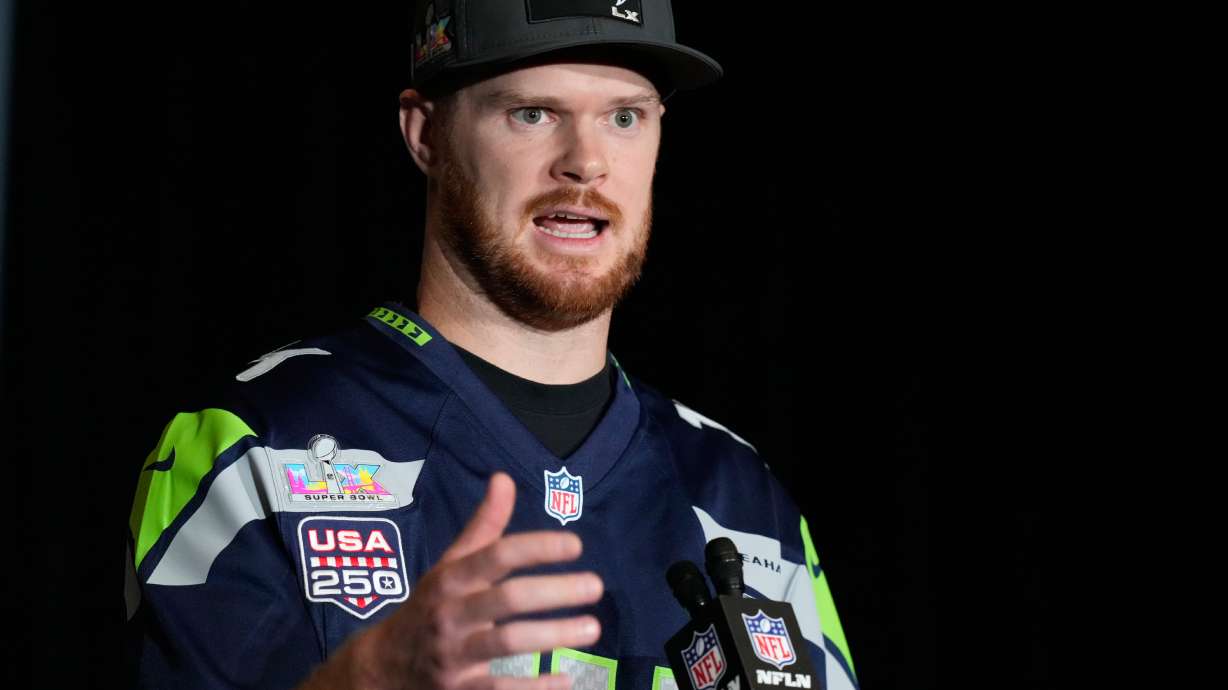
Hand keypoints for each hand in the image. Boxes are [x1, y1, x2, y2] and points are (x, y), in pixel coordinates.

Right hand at [299, 472, 603, 689]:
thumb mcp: (449, 565)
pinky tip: (567, 679)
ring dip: (554, 635)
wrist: (383, 667)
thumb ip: (483, 527)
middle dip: (555, 592)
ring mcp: (454, 654)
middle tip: (596, 586)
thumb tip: (503, 478)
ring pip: (507, 643)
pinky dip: (535, 688)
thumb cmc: (429, 607)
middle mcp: (451, 613)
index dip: (537, 548)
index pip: (496, 555)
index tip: (576, 546)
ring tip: (593, 627)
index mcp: (451, 578)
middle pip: (507, 599)